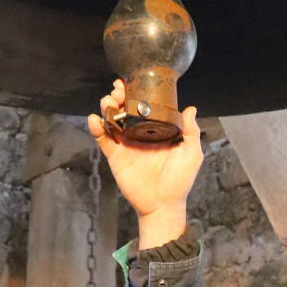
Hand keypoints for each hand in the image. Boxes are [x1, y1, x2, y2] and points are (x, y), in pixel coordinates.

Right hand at [88, 80, 203, 248]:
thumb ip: (191, 132)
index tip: (131, 81)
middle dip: (118, 96)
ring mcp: (126, 144)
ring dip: (107, 108)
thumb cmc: (180, 180)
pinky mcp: (115, 156)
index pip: (145, 106)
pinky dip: (97, 128)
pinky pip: (103, 139)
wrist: (163, 205)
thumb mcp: (191, 154)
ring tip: (107, 102)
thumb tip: (191, 108)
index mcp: (157, 129)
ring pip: (112, 120)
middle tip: (117, 90)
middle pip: (125, 109)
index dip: (137, 92)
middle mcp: (140, 133)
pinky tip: (95, 119)